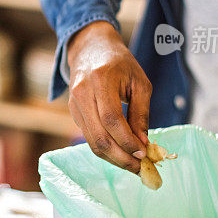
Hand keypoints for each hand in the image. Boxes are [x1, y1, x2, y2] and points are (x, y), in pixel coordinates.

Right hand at [67, 21, 151, 172]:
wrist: (90, 48)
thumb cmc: (120, 63)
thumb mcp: (139, 83)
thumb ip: (140, 114)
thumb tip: (143, 145)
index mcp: (101, 79)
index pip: (112, 120)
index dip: (128, 141)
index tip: (144, 154)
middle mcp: (82, 92)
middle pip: (99, 136)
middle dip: (121, 158)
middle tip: (140, 169)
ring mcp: (74, 103)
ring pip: (92, 141)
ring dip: (113, 158)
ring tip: (132, 165)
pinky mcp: (73, 112)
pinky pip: (88, 137)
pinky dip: (105, 150)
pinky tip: (121, 154)